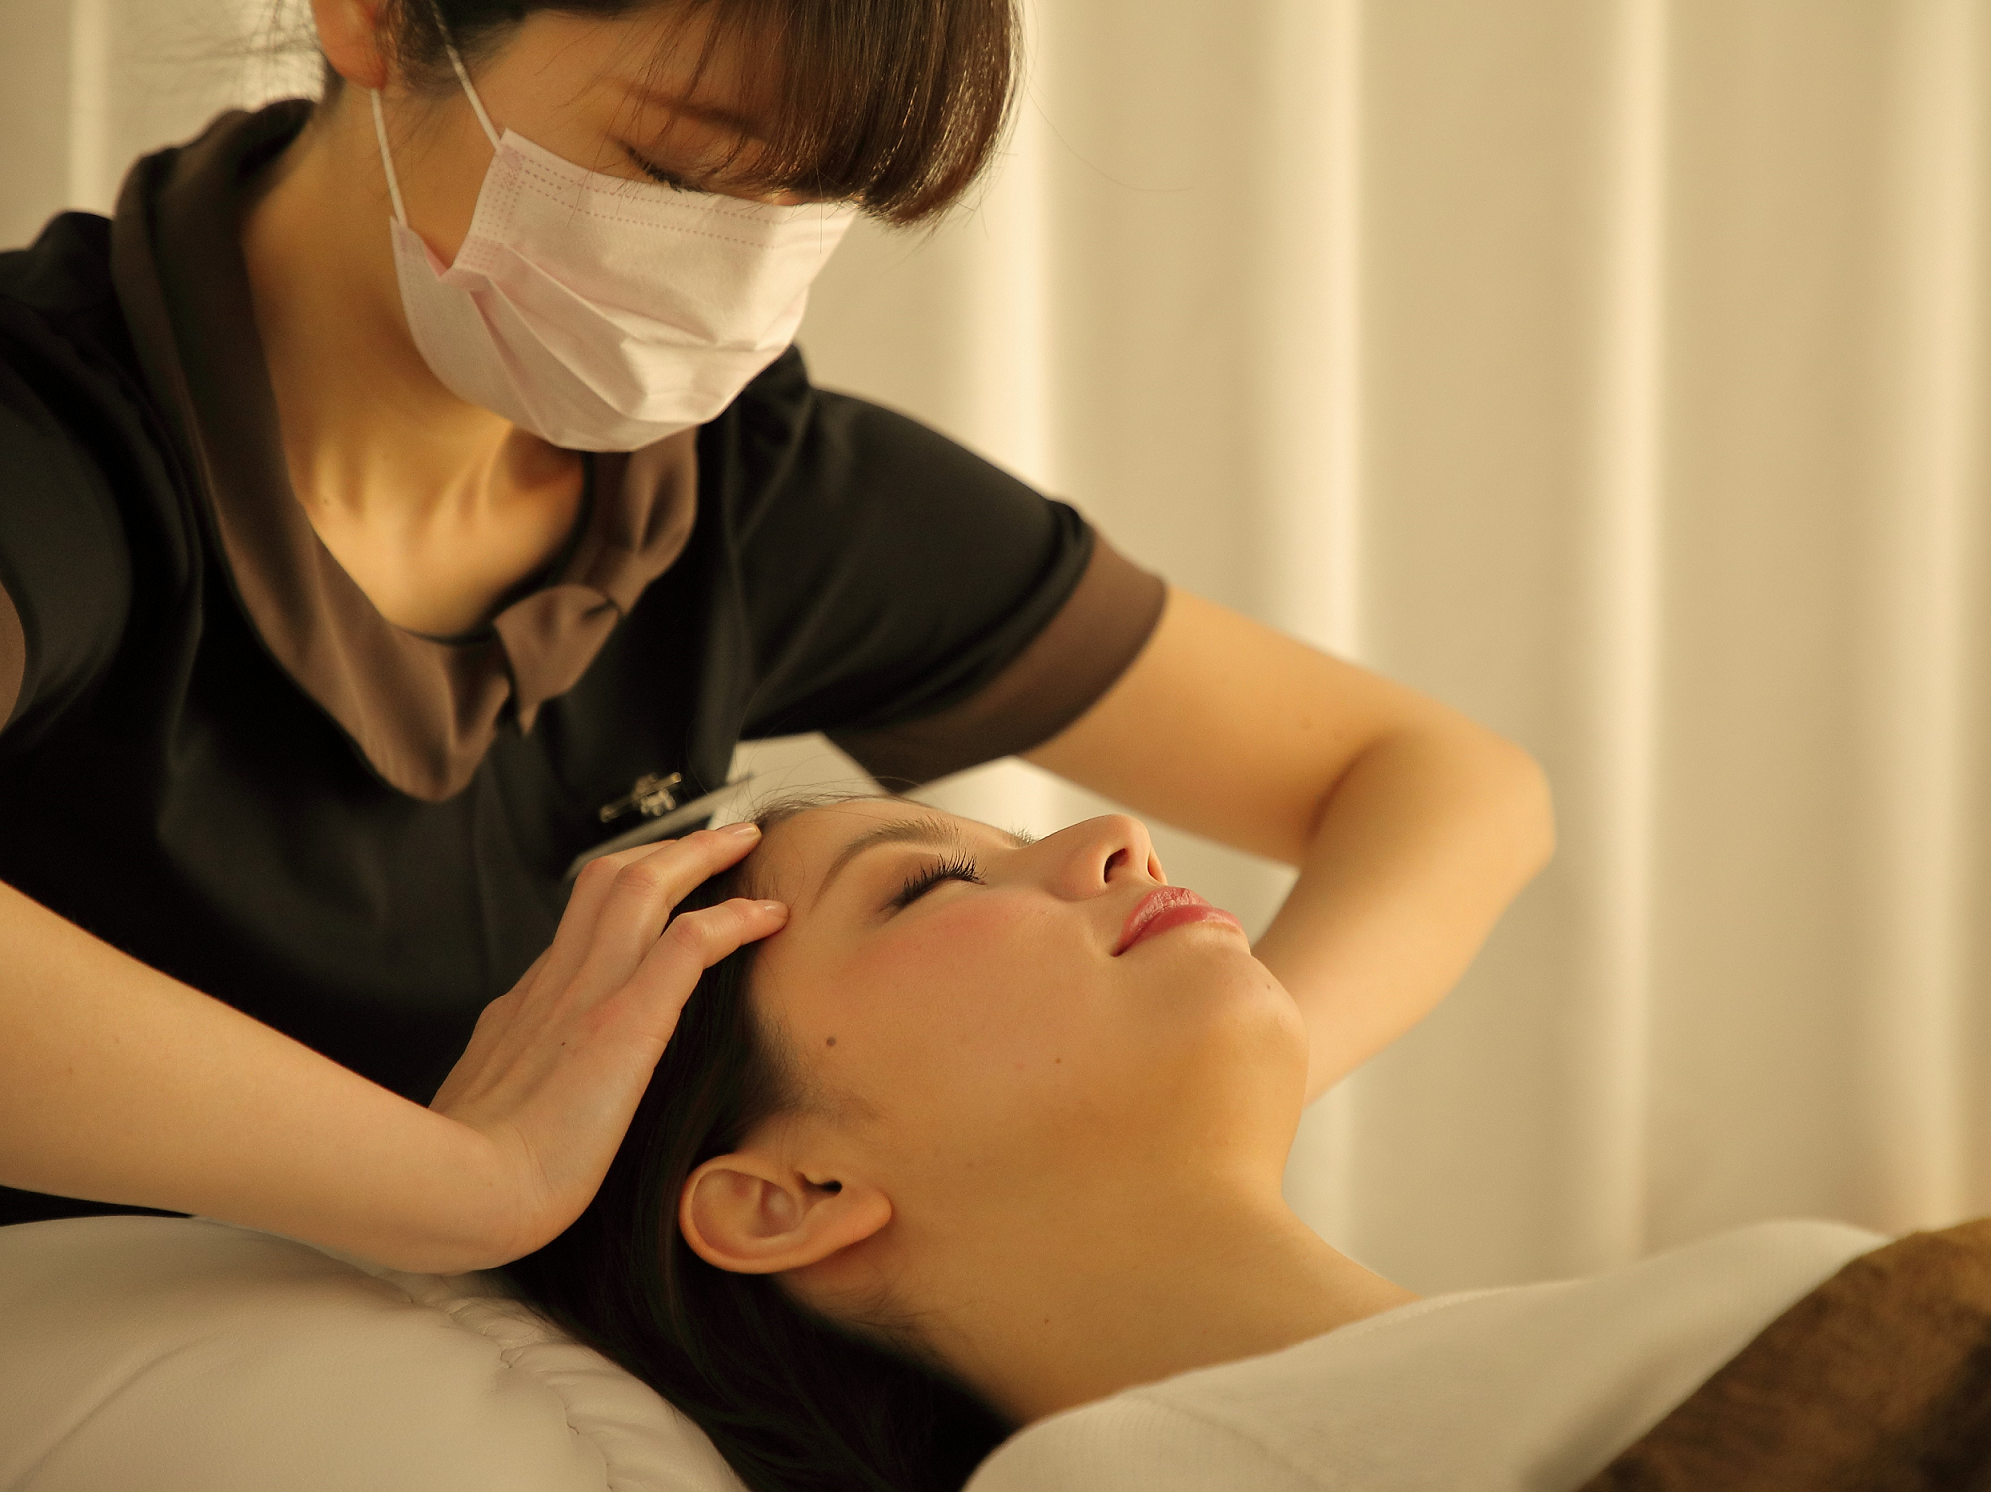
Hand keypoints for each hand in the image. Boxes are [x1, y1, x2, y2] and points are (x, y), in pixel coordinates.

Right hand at [428, 824, 785, 1266]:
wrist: (459, 1197)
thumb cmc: (470, 1187)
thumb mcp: (485, 1125)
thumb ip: (513, 1103)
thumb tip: (531, 1119)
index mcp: (521, 1012)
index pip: (575, 934)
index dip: (622, 905)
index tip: (659, 901)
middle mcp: (552, 986)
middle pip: (605, 882)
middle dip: (662, 851)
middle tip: (712, 839)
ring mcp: (587, 995)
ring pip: (642, 887)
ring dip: (698, 856)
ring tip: (744, 840)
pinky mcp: (625, 1021)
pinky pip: (689, 942)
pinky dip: (733, 917)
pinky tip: (772, 913)